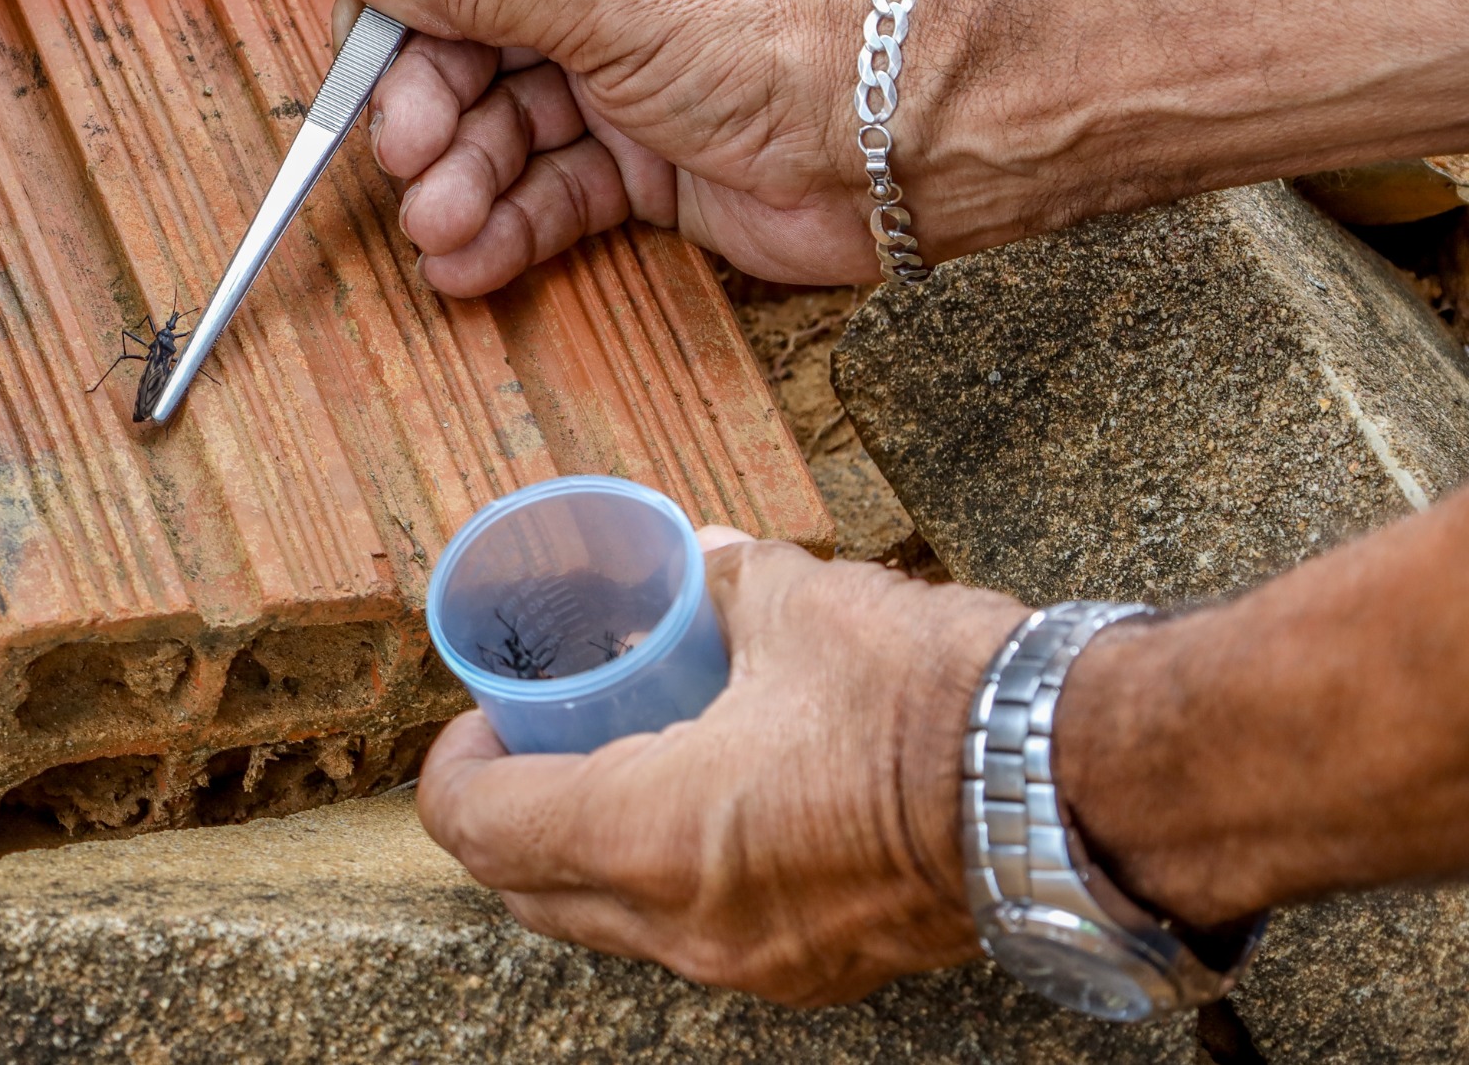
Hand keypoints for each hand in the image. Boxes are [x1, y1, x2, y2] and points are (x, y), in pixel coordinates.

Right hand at [332, 0, 884, 294]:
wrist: (899, 136)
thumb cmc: (776, 34)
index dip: (398, 39)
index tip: (364, 92)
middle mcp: (599, 16)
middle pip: (471, 67)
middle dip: (430, 124)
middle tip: (410, 172)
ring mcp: (625, 95)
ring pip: (510, 141)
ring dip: (463, 191)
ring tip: (438, 233)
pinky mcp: (652, 174)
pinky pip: (560, 200)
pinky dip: (512, 232)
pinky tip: (469, 262)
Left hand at [417, 528, 1028, 1005]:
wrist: (1076, 785)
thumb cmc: (931, 699)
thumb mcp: (805, 606)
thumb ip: (730, 581)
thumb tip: (705, 560)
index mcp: (656, 836)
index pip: (486, 830)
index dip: (454, 771)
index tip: (474, 721)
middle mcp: (690, 927)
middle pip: (533, 895)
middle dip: (507, 821)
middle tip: (534, 740)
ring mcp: (755, 963)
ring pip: (614, 926)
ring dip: (586, 855)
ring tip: (620, 765)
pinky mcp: (817, 970)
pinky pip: (695, 936)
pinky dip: (666, 880)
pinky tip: (711, 808)